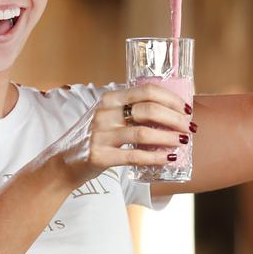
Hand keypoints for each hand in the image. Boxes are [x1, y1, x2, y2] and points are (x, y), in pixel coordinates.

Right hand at [51, 85, 193, 187]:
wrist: (63, 162)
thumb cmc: (93, 138)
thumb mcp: (107, 116)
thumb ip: (130, 111)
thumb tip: (171, 112)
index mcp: (109, 98)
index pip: (146, 90)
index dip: (171, 99)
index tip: (186, 109)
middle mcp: (104, 113)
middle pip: (149, 109)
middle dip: (175, 118)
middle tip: (189, 128)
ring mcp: (100, 134)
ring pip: (144, 132)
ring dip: (169, 137)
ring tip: (182, 142)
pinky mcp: (100, 156)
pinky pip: (134, 155)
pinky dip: (156, 157)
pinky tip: (168, 159)